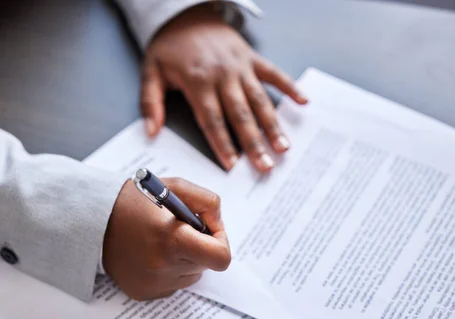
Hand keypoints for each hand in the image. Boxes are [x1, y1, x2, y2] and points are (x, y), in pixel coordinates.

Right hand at [102, 178, 230, 300]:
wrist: (92, 220)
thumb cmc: (134, 201)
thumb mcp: (174, 187)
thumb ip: (206, 202)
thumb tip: (218, 224)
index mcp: (173, 240)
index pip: (220, 258)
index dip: (220, 242)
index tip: (208, 230)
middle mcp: (163, 267)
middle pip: (205, 264)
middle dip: (199, 246)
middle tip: (179, 229)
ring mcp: (153, 284)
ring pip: (190, 275)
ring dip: (184, 258)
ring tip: (161, 240)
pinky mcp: (143, 293)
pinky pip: (172, 284)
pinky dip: (169, 270)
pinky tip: (150, 253)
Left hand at [141, 3, 307, 171]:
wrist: (186, 13)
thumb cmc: (169, 45)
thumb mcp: (151, 71)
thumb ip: (150, 103)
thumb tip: (151, 132)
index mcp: (197, 82)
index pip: (212, 120)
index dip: (222, 144)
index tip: (232, 166)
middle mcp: (223, 76)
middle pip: (240, 115)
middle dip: (253, 143)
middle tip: (265, 166)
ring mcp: (240, 66)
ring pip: (259, 100)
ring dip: (273, 125)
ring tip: (283, 147)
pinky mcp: (252, 58)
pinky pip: (274, 73)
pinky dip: (290, 87)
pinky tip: (303, 102)